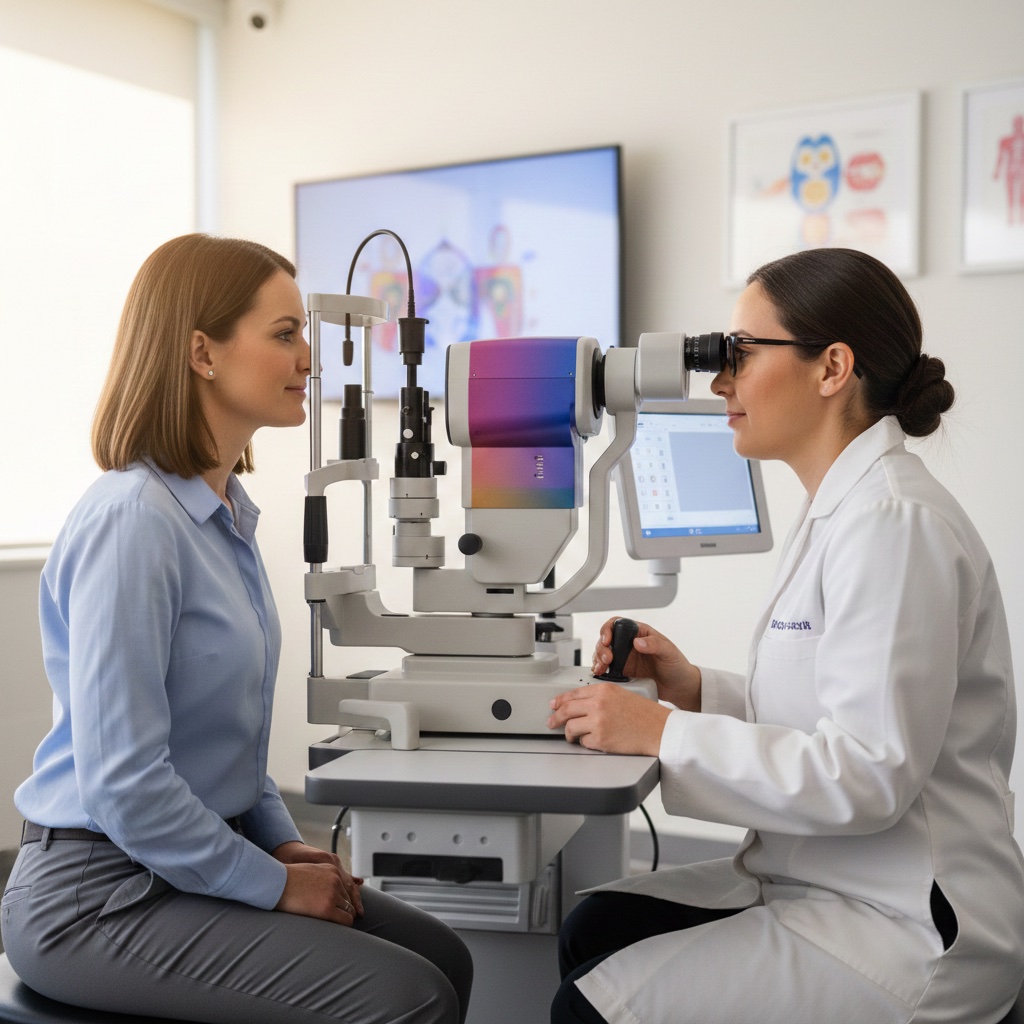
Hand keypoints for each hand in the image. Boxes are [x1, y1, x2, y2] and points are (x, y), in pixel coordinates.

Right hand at [272, 841, 363, 923]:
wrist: (277, 883)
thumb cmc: (287, 879)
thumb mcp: (311, 871)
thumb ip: (322, 878)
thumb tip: (325, 891)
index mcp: (333, 869)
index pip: (346, 888)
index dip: (342, 900)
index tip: (338, 908)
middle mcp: (336, 880)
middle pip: (349, 899)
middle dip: (343, 909)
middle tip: (336, 919)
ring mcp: (333, 894)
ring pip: (349, 910)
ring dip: (342, 917)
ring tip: (333, 925)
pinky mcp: (328, 908)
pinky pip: (345, 920)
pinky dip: (343, 925)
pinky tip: (337, 929)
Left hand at [547, 681, 670, 754]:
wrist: (660, 730)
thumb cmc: (645, 715)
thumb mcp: (621, 695)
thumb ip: (600, 697)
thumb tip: (578, 704)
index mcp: (604, 690)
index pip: (573, 694)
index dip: (559, 701)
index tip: (553, 705)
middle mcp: (599, 703)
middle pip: (566, 710)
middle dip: (555, 718)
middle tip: (551, 722)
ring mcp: (598, 722)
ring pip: (571, 727)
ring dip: (570, 733)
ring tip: (574, 736)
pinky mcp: (601, 739)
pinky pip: (583, 742)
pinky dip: (586, 743)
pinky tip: (594, 741)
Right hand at [591, 617, 700, 711]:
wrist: (679, 687)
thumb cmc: (677, 665)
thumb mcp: (669, 652)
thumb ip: (654, 644)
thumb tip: (637, 642)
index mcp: (639, 633)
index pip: (617, 624)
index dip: (608, 630)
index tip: (607, 641)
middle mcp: (629, 644)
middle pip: (606, 640)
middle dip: (601, 648)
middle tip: (607, 659)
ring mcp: (624, 659)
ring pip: (603, 654)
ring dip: (598, 659)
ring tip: (602, 668)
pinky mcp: (623, 672)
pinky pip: (606, 669)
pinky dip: (600, 670)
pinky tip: (600, 674)